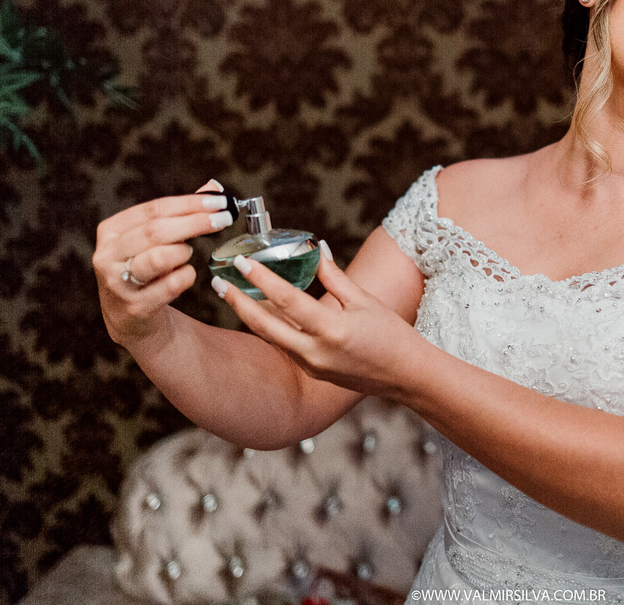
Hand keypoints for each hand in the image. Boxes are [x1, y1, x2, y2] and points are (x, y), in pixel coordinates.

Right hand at [93, 180, 234, 346]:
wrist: (132, 318)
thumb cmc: (148, 270)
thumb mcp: (156, 240)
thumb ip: (181, 214)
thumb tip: (213, 189)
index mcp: (111, 231)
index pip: (153, 209)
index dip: (188, 203)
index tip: (218, 201)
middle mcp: (108, 255)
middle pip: (155, 231)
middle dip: (194, 222)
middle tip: (223, 219)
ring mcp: (118, 282)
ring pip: (158, 258)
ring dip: (183, 252)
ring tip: (188, 253)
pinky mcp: (134, 306)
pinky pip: (169, 286)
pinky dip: (186, 277)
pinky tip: (186, 275)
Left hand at [210, 243, 422, 400]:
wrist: (405, 375)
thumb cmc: (391, 334)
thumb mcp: (364, 300)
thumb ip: (334, 276)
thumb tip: (315, 248)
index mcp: (332, 330)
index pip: (288, 300)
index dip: (263, 279)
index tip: (243, 262)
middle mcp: (316, 352)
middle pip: (266, 325)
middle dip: (238, 302)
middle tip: (218, 282)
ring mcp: (312, 366)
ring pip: (271, 337)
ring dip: (250, 315)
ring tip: (232, 294)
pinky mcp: (312, 373)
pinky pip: (284, 347)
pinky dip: (271, 328)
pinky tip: (261, 313)